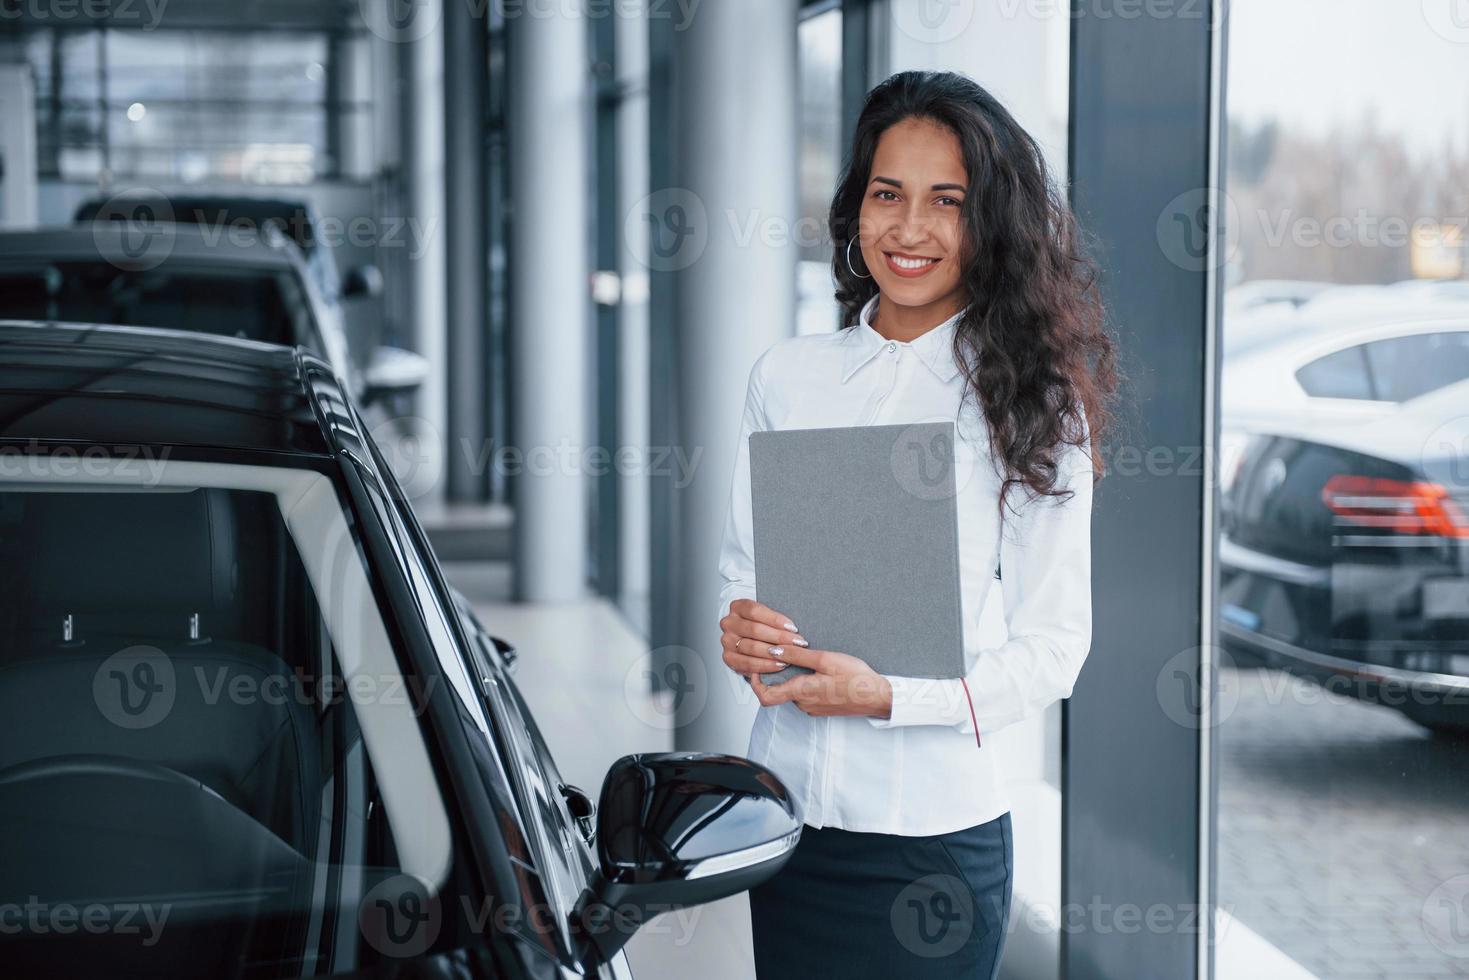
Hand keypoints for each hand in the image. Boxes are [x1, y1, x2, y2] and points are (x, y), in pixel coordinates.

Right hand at [720, 598, 808, 676]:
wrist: (749, 640)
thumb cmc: (762, 626)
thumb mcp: (767, 616)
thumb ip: (775, 619)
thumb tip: (795, 628)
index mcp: (737, 607)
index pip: (754, 611)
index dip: (775, 619)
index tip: (793, 627)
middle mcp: (729, 623)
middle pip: (754, 629)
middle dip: (779, 637)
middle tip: (797, 643)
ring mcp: (727, 641)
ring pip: (751, 647)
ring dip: (774, 652)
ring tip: (790, 655)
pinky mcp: (729, 658)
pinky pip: (748, 663)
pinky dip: (765, 665)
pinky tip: (779, 665)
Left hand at [749, 646, 892, 718]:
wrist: (878, 697)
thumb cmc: (855, 678)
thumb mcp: (825, 659)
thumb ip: (796, 656)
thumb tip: (773, 651)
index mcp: (801, 692)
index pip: (765, 696)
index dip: (754, 683)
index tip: (756, 667)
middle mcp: (803, 704)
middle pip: (779, 690)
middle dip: (779, 673)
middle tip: (786, 654)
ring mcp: (813, 708)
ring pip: (794, 692)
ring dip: (795, 677)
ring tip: (808, 659)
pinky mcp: (822, 708)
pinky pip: (806, 695)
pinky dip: (806, 683)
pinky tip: (820, 671)